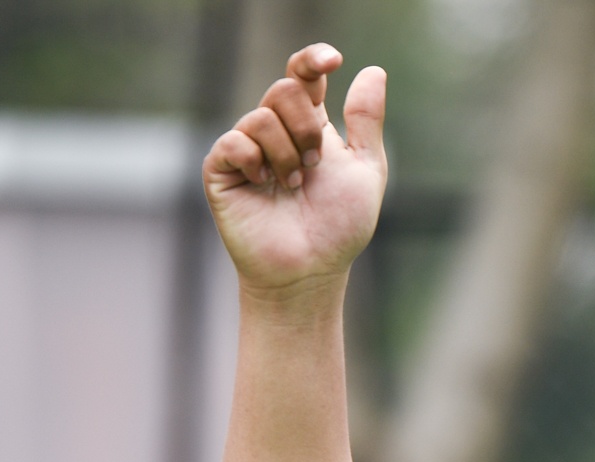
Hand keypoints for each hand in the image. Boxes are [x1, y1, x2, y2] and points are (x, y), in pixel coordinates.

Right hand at [203, 44, 387, 298]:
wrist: (311, 270)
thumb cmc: (339, 227)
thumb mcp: (366, 169)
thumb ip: (367, 121)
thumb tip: (372, 71)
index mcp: (308, 125)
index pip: (303, 75)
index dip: (312, 59)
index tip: (333, 61)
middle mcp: (274, 131)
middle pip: (284, 89)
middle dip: (307, 127)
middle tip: (314, 165)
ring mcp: (246, 149)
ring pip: (262, 117)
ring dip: (287, 155)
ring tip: (294, 186)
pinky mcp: (221, 171)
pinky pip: (234, 142)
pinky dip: (256, 162)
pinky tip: (265, 186)